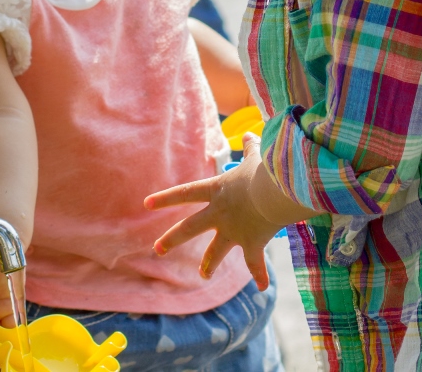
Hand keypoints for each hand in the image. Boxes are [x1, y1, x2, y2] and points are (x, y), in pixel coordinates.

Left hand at [145, 134, 281, 289]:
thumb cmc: (263, 170)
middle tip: (157, 249)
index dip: (165, 198)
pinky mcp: (251, 243)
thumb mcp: (255, 155)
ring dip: (208, 264)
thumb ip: (250, 147)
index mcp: (216, 190)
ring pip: (215, 251)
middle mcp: (219, 213)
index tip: (146, 204)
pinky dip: (259, 274)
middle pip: (189, 228)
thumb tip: (247, 134)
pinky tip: (262, 287)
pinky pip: (254, 262)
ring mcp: (233, 231)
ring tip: (203, 275)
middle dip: (172, 239)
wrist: (274, 191)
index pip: (185, 193)